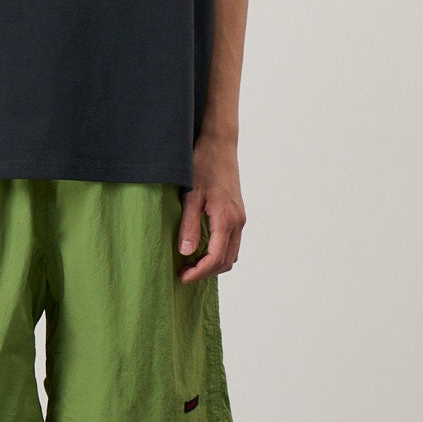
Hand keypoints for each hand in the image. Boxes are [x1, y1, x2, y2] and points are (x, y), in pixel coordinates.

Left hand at [177, 137, 244, 282]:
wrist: (219, 144)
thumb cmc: (203, 165)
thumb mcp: (191, 195)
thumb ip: (189, 225)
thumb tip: (186, 253)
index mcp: (227, 219)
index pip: (216, 258)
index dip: (199, 272)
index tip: (182, 277)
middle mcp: (238, 221)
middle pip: (227, 261)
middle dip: (206, 272)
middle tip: (183, 273)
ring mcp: (239, 217)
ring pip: (232, 253)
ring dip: (213, 264)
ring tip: (190, 264)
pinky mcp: (237, 214)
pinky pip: (232, 242)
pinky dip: (219, 253)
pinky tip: (201, 249)